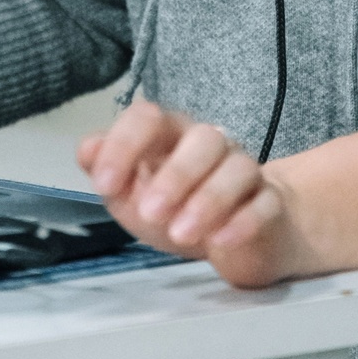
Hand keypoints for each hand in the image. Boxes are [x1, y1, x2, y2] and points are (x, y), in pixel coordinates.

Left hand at [77, 100, 305, 289]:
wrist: (236, 236)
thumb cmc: (175, 207)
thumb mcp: (130, 194)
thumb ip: (107, 170)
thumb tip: (88, 150)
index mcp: (170, 135)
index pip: (148, 117)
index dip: (124, 145)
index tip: (103, 184)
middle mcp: (209, 145)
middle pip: (203, 139)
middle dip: (174, 176)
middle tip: (150, 214)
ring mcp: (244, 171)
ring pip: (237, 168)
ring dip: (208, 200)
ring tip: (181, 235)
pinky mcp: (269, 203)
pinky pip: (264, 203)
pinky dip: (243, 221)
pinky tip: (220, 241)